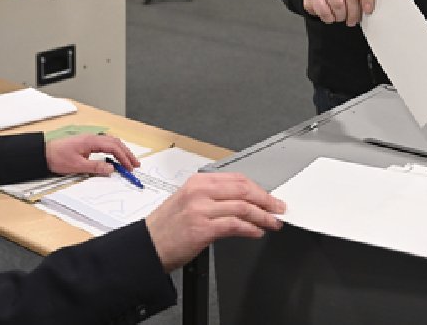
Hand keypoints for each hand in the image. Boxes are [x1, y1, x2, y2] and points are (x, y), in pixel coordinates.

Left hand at [44, 134, 139, 175]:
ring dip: (121, 151)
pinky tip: (115, 157)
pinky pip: (105, 144)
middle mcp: (92, 138)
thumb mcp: (77, 166)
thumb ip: (96, 167)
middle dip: (127, 153)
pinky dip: (113, 150)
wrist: (44, 153)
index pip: (113, 147)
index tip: (130, 167)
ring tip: (129, 161)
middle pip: (115, 143)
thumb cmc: (57, 158)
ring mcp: (90, 140)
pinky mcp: (87, 143)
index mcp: (91, 141)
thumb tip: (111, 168)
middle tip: (135, 164)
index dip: (124, 157)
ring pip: (111, 142)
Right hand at [145, 172, 284, 271]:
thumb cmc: (168, 227)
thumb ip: (214, 198)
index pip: (237, 179)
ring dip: (263, 217)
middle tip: (278, 209)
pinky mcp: (202, 229)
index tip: (269, 197)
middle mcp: (199, 192)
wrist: (148, 246)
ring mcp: (200, 210)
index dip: (258, 188)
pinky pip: (234, 225)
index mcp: (198, 182)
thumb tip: (243, 201)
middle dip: (266, 200)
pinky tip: (256, 232)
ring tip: (272, 223)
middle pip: (244, 190)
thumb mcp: (189, 201)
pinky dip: (250, 229)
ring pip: (243, 207)